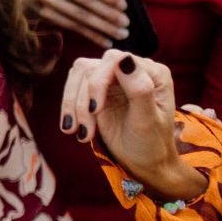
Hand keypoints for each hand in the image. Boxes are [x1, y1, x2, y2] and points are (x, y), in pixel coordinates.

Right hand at [12, 0, 143, 47]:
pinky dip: (89, 35)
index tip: (124, 5)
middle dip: (107, 14)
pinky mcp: (41, 13)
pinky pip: (70, 26)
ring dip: (101, 27)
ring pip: (77, 15)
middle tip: (125, 24)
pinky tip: (104, 40)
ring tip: (120, 34)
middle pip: (84, 0)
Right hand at [60, 50, 200, 197]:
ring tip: (78, 132)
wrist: (144, 161)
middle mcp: (132, 70)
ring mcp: (112, 78)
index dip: (98, 81)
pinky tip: (74, 129)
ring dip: (73, 105)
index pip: (115, 60)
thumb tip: (123, 58)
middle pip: (90, 68)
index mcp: (152, 73)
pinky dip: (69, 108)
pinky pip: (73, 88)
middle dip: (82, 99)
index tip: (95, 110)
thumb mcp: (148, 120)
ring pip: (77, 76)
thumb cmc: (152, 143)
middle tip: (83, 129)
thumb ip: (139, 89)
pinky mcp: (97, 90)